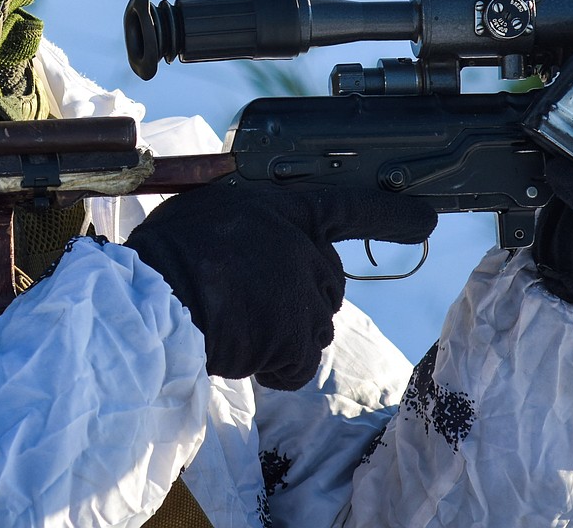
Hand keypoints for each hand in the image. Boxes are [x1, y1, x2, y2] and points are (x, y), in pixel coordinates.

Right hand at [124, 180, 435, 388]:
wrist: (148, 298)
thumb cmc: (167, 258)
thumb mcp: (206, 216)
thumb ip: (248, 228)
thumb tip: (269, 256)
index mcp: (271, 205)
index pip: (338, 205)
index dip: (383, 214)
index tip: (425, 219)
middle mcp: (294, 242)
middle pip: (325, 283)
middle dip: (295, 301)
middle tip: (244, 301)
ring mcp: (298, 288)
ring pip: (312, 326)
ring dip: (278, 335)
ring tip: (230, 323)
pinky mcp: (295, 332)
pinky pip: (297, 363)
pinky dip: (272, 366)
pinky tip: (237, 350)